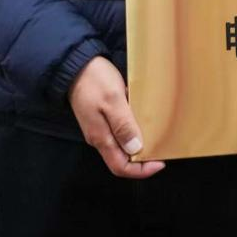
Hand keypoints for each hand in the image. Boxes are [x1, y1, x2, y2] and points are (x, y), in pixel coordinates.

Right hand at [68, 56, 164, 178]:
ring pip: (121, 145)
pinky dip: (133, 129)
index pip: (120, 167)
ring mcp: (100, 128)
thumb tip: (135, 149)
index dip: (140, 171)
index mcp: (101, 138)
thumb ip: (123, 125)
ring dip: (138, 143)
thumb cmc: (94, 81)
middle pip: (122, 159)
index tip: (159, 162)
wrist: (76, 65)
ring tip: (156, 135)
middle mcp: (99, 137)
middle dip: (142, 159)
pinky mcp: (102, 117)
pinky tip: (143, 120)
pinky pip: (119, 131)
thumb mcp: (113, 100)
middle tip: (161, 149)